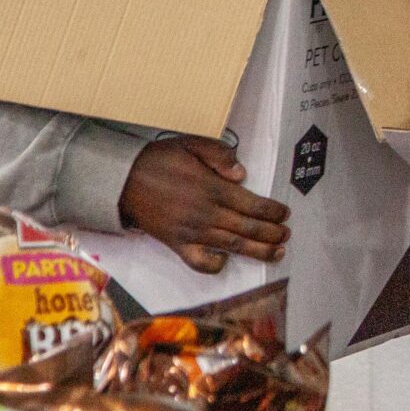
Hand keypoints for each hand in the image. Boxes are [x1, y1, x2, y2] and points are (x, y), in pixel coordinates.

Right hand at [118, 135, 291, 272]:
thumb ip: (220, 156)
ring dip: (258, 251)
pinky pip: (200, 262)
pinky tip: (227, 260)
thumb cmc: (158, 160)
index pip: (253, 205)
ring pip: (232, 246)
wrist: (123, 180)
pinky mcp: (177, 244)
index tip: (285, 214)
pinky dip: (216, 265)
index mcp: (213, 189)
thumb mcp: (191, 144)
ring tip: (276, 253)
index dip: (273, 212)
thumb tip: (242, 175)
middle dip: (272, 234)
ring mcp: (192, 232)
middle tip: (287, 235)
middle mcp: (206, 213)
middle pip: (248, 228)